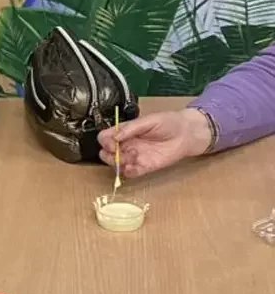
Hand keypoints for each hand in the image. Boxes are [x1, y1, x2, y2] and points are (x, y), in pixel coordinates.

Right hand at [96, 109, 212, 177]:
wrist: (187, 134)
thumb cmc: (169, 123)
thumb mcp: (150, 120)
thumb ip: (132, 128)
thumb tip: (116, 136)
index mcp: (125, 131)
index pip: (105, 137)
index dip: (105, 141)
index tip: (113, 143)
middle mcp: (126, 145)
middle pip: (106, 153)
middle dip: (109, 155)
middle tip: (120, 153)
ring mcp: (134, 157)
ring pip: (116, 165)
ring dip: (119, 163)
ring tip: (133, 157)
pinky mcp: (144, 167)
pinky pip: (130, 173)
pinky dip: (128, 172)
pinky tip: (134, 167)